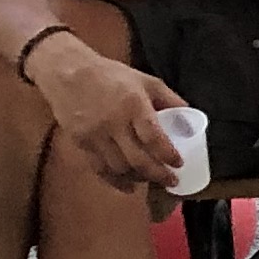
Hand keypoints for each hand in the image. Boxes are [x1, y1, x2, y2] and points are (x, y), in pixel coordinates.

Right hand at [31, 36, 186, 189]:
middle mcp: (113, 124)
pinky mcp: (80, 142)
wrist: (67, 73)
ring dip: (138, 178)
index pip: (154, 138)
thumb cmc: (111, 75)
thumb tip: (190, 116)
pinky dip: (115, 180)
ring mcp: (94, 135)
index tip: (179, 164)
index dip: (168, 155)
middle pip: (137, 159)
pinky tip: (128, 185)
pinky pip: (99, 168)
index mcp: (133, 106)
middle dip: (158, 175)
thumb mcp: (146, 80)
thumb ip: (169, 98)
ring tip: (152, 180)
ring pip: (119, 168)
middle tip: (171, 181)